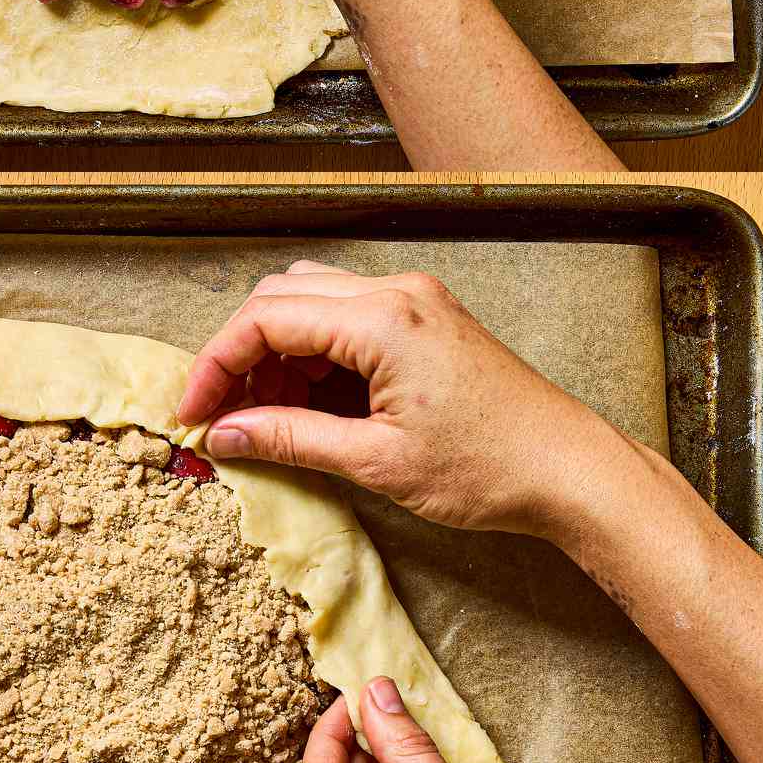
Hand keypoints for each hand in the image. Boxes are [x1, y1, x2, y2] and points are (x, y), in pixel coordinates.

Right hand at [178, 261, 641, 540]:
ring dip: (275, 353)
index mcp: (383, 318)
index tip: (191, 412)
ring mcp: (414, 301)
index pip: (266, 318)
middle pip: (280, 297)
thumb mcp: (377, 462)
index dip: (216, 365)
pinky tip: (304, 405)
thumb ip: (291, 439)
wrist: (570, 470)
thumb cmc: (490, 468)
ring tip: (260, 417)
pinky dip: (312, 355)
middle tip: (219, 414)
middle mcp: (396, 292)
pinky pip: (346, 318)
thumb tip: (224, 435)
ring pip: (310, 302)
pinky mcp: (425, 319)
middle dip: (239, 354)